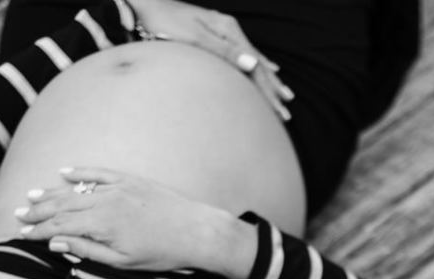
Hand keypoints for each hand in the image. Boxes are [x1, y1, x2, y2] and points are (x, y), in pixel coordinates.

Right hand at [16, 166, 256, 278]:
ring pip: (76, 190)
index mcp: (101, 224)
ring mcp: (118, 188)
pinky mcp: (131, 181)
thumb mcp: (123, 262)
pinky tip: (64, 172)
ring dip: (52, 194)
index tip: (21, 235)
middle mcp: (106, 201)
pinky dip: (80, 173)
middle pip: (63, 206)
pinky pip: (99, 174)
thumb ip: (87, 251)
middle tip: (18, 215)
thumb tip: (55, 242)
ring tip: (31, 197)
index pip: (60, 226)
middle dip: (38, 211)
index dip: (38, 231)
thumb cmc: (163, 253)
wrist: (198, 232)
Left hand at [128, 0, 292, 120]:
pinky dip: (260, 65)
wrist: (147, 5)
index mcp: (229, 31)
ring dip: (269, 81)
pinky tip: (268, 68)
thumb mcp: (195, 39)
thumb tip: (253, 65)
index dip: (268, 91)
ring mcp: (226, 31)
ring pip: (254, 61)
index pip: (255, 67)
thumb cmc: (166, 22)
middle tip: (286, 113)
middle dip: (273, 90)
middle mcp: (231, 30)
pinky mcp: (218, 34)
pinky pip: (246, 55)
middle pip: (258, 65)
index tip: (279, 111)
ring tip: (284, 96)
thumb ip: (225, 53)